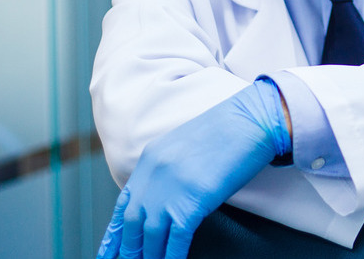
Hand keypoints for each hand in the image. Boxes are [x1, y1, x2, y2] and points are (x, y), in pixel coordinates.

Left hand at [97, 80, 289, 258]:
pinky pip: (175, 238)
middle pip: (132, 221)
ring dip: (148, 256)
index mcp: (150, 158)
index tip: (111, 249)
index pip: (124, 202)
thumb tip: (167, 195)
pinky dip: (171, 256)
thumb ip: (169, 169)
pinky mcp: (191, 201)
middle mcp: (154, 174)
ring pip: (149, 234)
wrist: (252, 118)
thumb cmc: (229, 129)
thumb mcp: (186, 144)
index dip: (116, 230)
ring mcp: (171, 188)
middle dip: (128, 247)